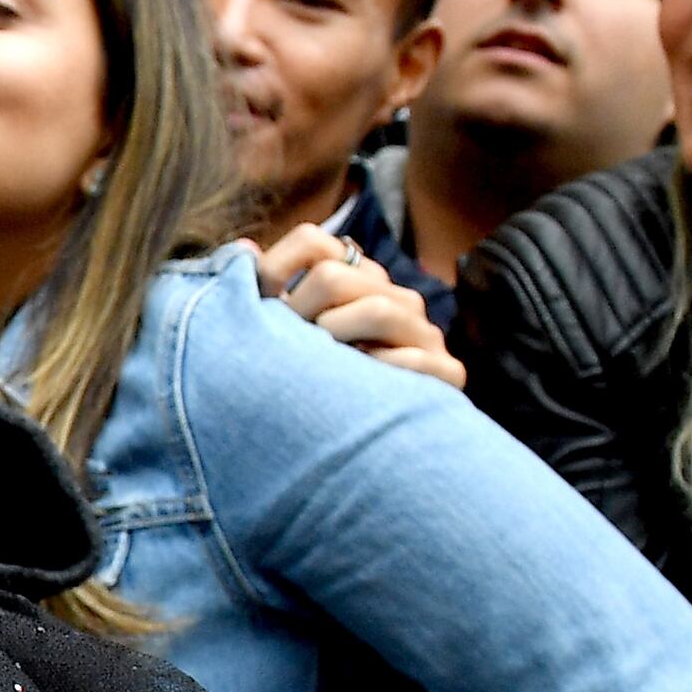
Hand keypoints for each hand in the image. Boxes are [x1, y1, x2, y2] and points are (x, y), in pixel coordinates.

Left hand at [242, 219, 462, 386]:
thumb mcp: (289, 338)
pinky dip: (379, 370)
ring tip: (318, 369)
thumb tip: (245, 249)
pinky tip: (356, 388)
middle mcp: (394, 297)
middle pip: (331, 277)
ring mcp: (422, 331)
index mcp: (358, 280)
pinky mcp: (446, 370)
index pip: (310, 242)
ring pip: (375, 309)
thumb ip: (267, 293)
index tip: (256, 307)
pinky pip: (413, 358)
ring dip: (334, 338)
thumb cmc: (319, 388)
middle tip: (285, 352)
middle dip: (297, 314)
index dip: (271, 272)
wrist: (372, 449)